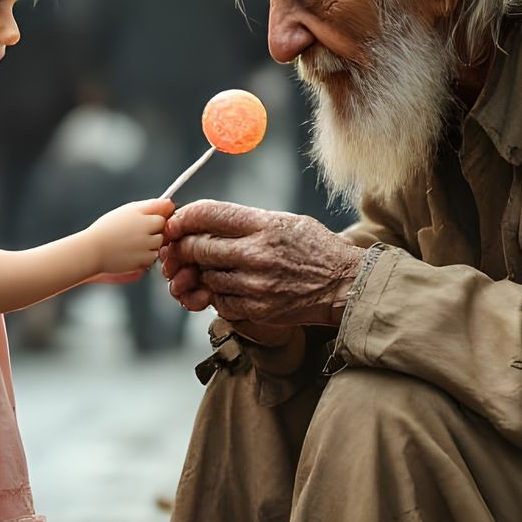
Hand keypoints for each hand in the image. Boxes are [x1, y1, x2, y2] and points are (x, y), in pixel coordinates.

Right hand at [87, 198, 172, 276]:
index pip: (166, 211)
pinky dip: (146, 256)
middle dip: (156, 230)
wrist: (92, 251)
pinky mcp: (143, 260)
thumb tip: (169, 204)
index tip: (151, 220)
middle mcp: (145, 229)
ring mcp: (145, 246)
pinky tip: (132, 253)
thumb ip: (149, 206)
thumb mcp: (126, 211)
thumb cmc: (106, 230)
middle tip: (140, 234)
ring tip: (134, 244)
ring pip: (159, 243)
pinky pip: (153, 257)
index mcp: (141, 214)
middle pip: (164, 228)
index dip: (159, 216)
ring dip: (152, 244)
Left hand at [162, 199, 364, 330]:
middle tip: (186, 251)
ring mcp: (255, 283)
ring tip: (219, 270)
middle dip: (185, 249)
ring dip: (204, 274)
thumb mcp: (285, 221)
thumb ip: (246, 221)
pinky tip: (234, 289)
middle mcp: (257, 252)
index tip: (176, 224)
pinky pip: (220, 302)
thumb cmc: (315, 250)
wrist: (345, 285)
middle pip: (198, 247)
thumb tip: (202, 220)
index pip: (207, 213)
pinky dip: (220, 296)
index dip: (183, 218)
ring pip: (206, 276)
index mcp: (263, 224)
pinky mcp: (257, 308)